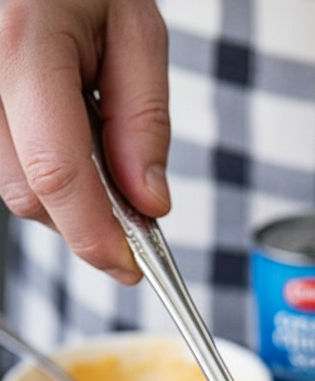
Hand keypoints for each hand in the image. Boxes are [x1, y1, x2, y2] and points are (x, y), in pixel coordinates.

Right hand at [0, 0, 169, 282]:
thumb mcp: (135, 28)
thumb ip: (144, 120)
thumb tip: (148, 203)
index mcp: (21, 42)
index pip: (56, 173)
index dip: (96, 234)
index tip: (130, 264)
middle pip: (28, 193)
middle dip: (85, 219)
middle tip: (133, 208)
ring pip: (11, 186)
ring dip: (63, 192)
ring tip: (91, 136)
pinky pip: (2, 163)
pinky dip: (40, 169)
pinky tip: (61, 132)